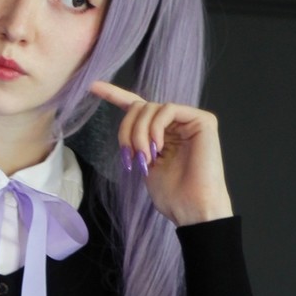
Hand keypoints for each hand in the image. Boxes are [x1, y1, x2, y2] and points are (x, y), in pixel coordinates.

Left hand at [88, 80, 233, 226]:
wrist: (193, 209)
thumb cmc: (172, 196)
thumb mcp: (145, 166)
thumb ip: (137, 143)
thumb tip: (126, 131)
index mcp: (161, 133)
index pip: (137, 107)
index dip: (115, 95)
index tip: (93, 86)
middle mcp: (175, 124)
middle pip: (139, 108)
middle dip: (127, 130)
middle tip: (128, 156)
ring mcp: (189, 121)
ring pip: (151, 108)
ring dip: (139, 134)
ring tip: (143, 158)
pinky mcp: (202, 120)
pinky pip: (168, 110)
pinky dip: (156, 127)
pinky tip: (157, 147)